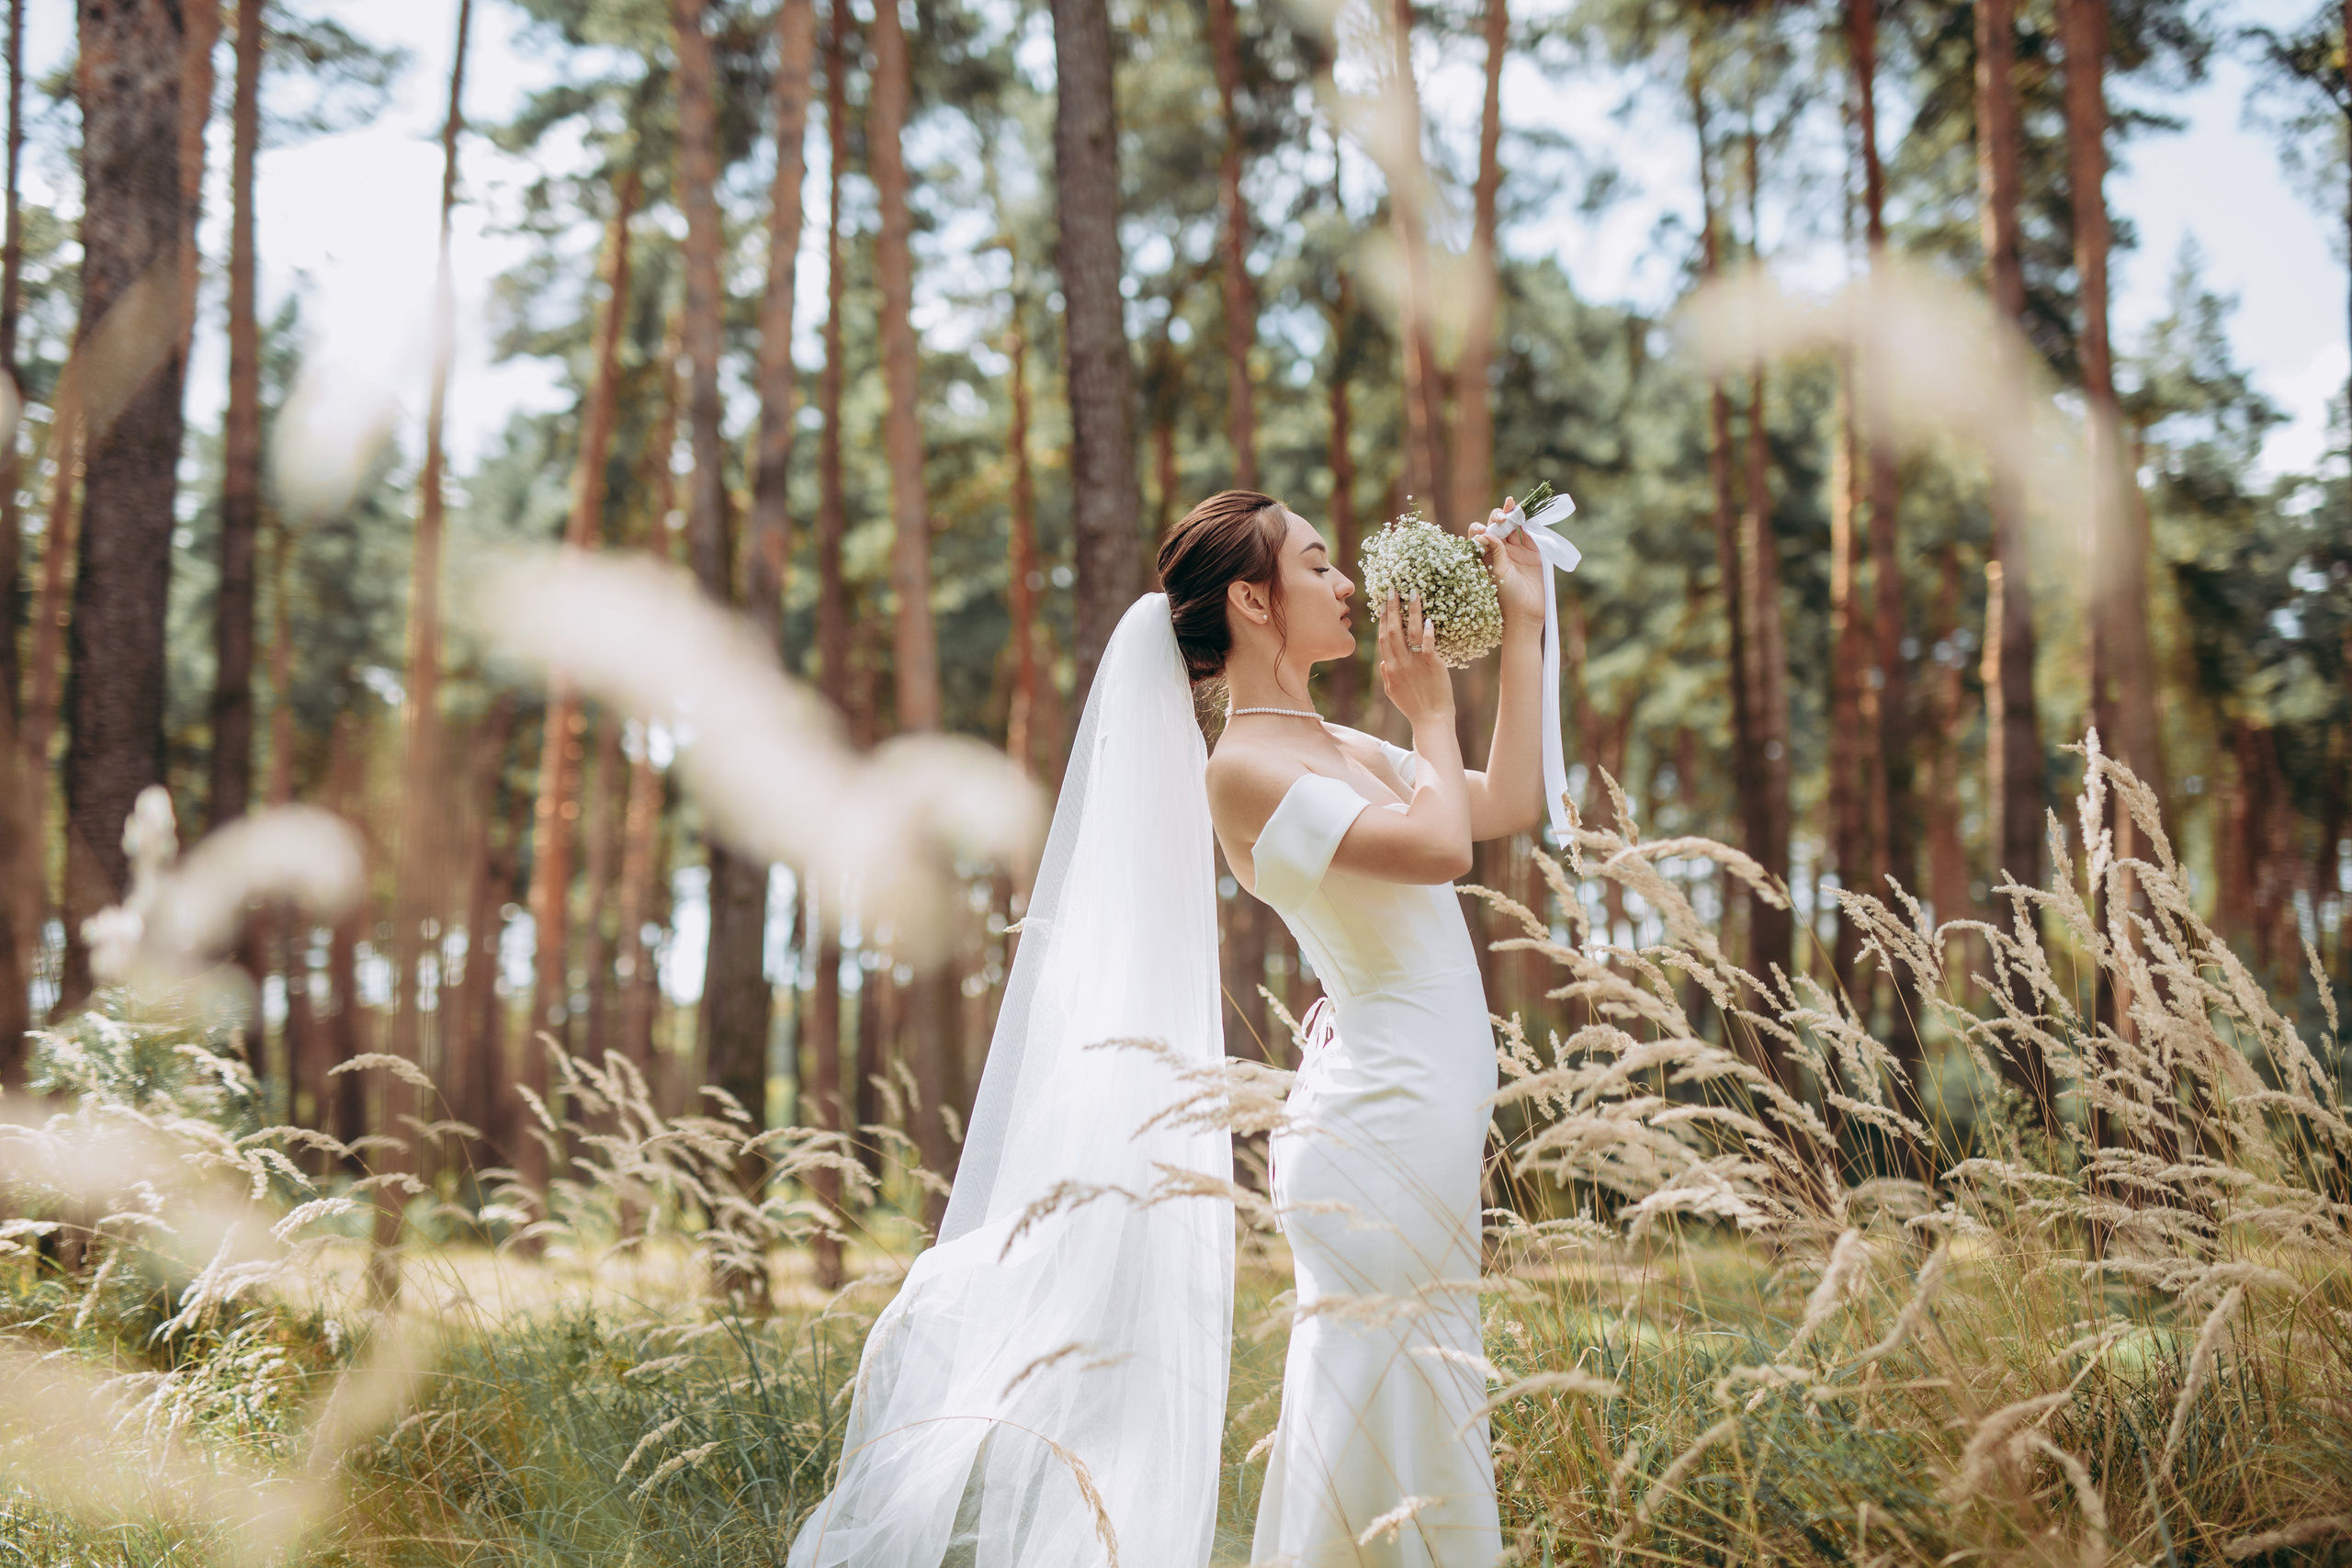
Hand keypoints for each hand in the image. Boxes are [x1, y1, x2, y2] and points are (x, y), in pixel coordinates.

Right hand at [1377, 589, 1454, 727]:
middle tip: (1393, 588)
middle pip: (1393, 630)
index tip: (1383, 602)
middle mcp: (1399, 663)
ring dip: (1410, 612)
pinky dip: (1426, 632)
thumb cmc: (1414, 707)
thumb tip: (1383, 661)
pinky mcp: (1432, 666)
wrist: (1431, 720)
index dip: (1382, 619)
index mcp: (1390, 668)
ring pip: (1410, 633)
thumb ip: (1386, 675)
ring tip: (1412, 593)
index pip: (1383, 638)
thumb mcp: (1393, 692)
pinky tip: (1427, 619)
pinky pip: (1427, 645)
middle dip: (1392, 608)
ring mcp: (1415, 664)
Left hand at [1472, 499, 1545, 627]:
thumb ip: (1495, 551)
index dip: (1480, 528)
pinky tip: (1526, 514)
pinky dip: (1529, 524)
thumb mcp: (1497, 572)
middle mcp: (1500, 552)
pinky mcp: (1533, 554)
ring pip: (1514, 528)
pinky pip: (1531, 535)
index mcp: (1486, 556)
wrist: (1526, 612)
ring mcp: (1517, 552)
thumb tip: (1485, 531)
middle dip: (1497, 517)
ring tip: (1511, 502)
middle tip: (1501, 517)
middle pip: (1497, 527)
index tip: (1482, 528)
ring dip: (1513, 515)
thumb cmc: (1506, 595)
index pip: (1480, 535)